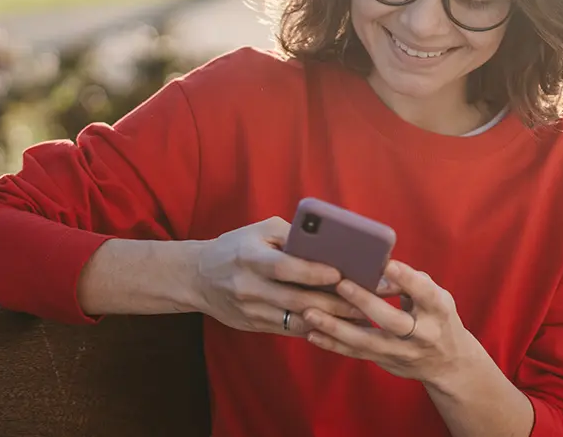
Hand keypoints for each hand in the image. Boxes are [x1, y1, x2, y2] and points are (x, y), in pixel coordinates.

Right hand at [193, 217, 368, 336]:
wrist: (197, 278)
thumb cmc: (235, 248)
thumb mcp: (258, 231)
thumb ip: (290, 234)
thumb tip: (327, 241)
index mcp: (249, 258)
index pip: (284, 268)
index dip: (313, 272)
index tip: (340, 274)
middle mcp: (249, 287)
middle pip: (296, 299)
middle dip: (333, 303)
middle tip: (364, 302)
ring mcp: (250, 311)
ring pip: (295, 320)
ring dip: (330, 321)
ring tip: (359, 317)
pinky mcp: (254, 326)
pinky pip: (288, 330)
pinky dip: (314, 329)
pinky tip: (337, 327)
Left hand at [302, 260, 488, 386]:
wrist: (449, 363)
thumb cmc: (437, 318)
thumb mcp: (436, 297)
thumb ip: (411, 281)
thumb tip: (380, 265)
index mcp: (439, 311)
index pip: (425, 294)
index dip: (407, 279)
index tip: (387, 264)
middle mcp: (423, 334)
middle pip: (393, 321)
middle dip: (366, 303)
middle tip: (341, 284)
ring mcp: (402, 352)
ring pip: (367, 341)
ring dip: (336, 327)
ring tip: (311, 312)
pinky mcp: (385, 362)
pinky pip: (356, 353)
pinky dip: (333, 344)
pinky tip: (312, 333)